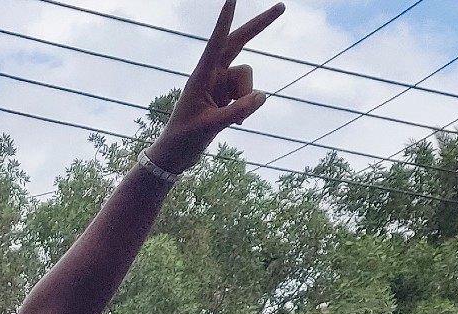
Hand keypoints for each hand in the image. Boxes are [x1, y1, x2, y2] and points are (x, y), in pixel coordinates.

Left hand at [146, 1, 283, 171]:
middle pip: (238, 43)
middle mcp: (211, 74)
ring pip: (248, 78)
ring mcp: (220, 83)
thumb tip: (263, 96)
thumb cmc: (184, 139)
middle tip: (281, 7)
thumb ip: (236, 111)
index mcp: (200, 76)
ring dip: (247, 98)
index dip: (225, 20)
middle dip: (259, 27)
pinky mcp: (226, 94)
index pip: (216, 43)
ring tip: (233, 121)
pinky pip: (248, 94)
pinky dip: (246, 108)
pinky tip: (235, 123)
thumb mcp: (210, 126)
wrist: (176, 155)